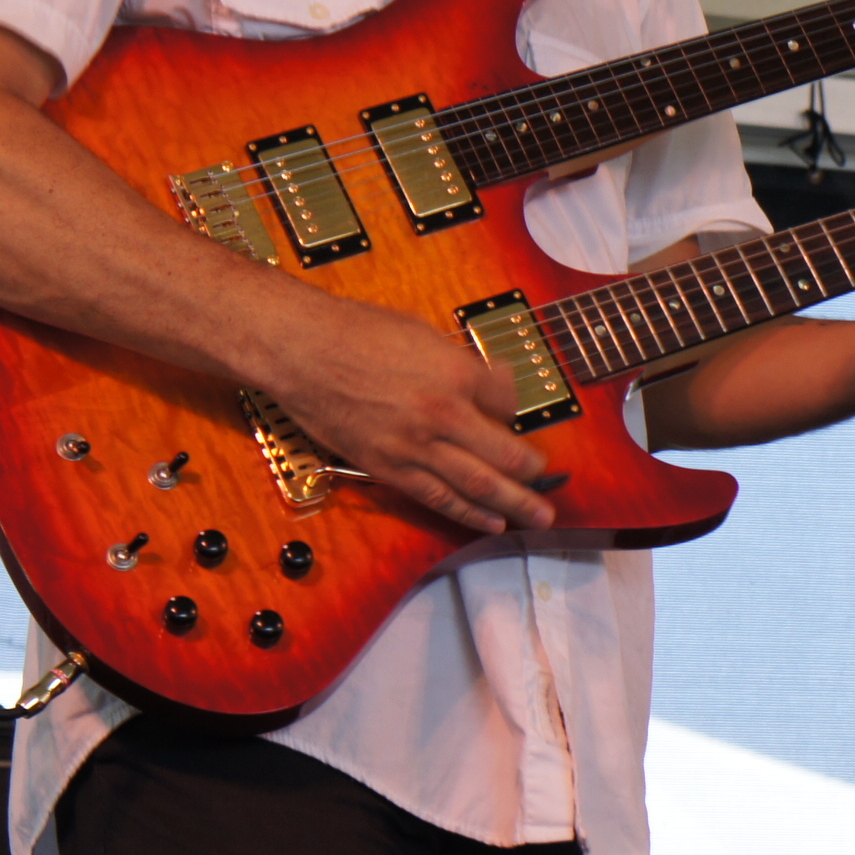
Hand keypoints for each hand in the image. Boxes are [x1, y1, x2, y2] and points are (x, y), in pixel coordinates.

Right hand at [257, 293, 565, 534]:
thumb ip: (457, 363)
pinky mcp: (389, 467)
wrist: (302, 351)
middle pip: (507, 453)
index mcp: (457, 373)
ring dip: (514, 504)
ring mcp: (416, 445)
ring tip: (538, 518)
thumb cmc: (356, 332)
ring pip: (478, 484)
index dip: (515, 407)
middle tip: (551, 488)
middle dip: (533, 474)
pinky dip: (468, 513)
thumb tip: (482, 383)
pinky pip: (437, 496)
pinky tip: (490, 522)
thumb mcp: (423, 333)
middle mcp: (444, 414)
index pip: (509, 400)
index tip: (511, 411)